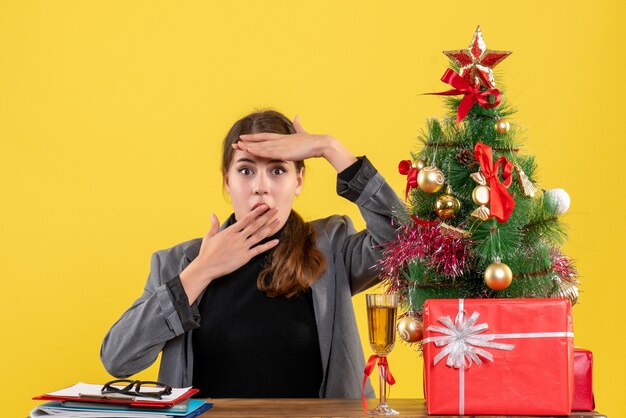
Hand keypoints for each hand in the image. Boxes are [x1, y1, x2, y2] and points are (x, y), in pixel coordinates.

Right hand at [179, 204, 279, 303]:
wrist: (207, 267)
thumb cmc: (207, 252)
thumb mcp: (209, 236)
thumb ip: (213, 224)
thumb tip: (212, 214)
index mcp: (230, 231)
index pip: (246, 219)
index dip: (257, 212)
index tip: (264, 206)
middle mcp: (238, 237)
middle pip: (256, 224)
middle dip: (267, 216)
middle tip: (276, 209)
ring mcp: (242, 247)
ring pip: (259, 235)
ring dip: (270, 227)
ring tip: (278, 221)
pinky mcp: (245, 257)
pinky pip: (259, 249)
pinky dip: (268, 245)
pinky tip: (276, 241)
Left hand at [235, 115, 356, 171]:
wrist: (320, 143)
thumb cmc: (312, 141)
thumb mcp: (303, 132)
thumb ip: (299, 125)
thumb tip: (297, 116)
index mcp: (283, 137)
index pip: (265, 136)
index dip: (254, 137)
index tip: (244, 137)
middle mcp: (279, 140)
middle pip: (260, 141)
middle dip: (247, 142)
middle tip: (235, 143)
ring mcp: (280, 146)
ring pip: (261, 146)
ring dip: (249, 146)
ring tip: (238, 146)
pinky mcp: (283, 152)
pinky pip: (267, 152)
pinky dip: (257, 151)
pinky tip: (249, 150)